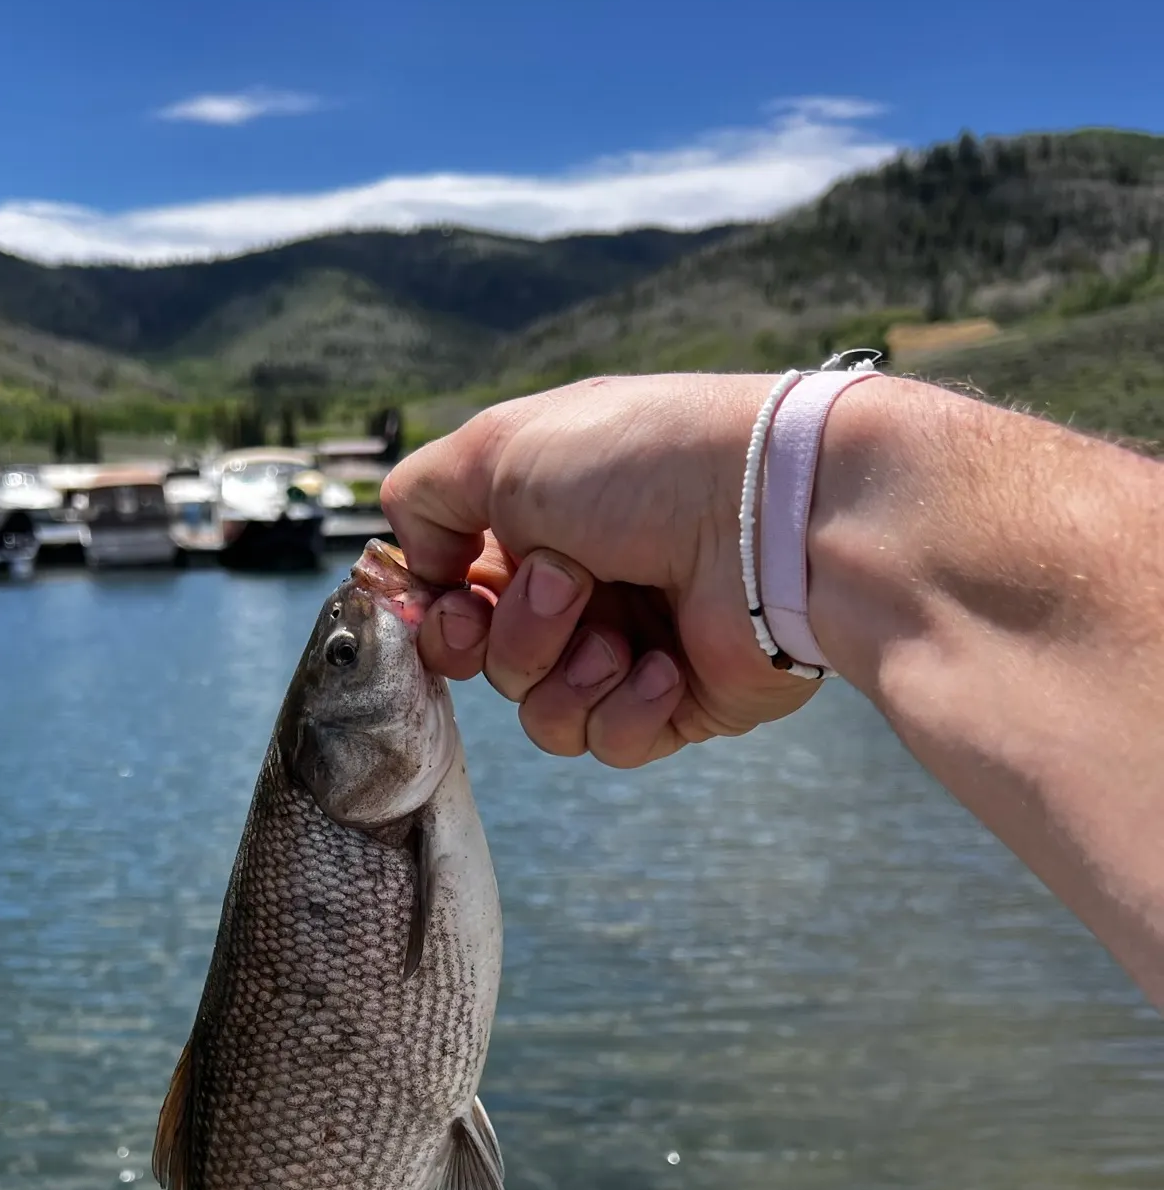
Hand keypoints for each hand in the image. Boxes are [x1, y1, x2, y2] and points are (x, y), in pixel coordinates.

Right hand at [380, 374, 823, 767]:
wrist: (770, 515)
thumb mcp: (499, 447)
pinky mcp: (679, 702)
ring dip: (565, 672)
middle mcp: (582, 585)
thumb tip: (419, 570)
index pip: (453, 596)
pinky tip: (665, 665)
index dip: (439, 614)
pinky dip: (626, 707)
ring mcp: (630, 645)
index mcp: (539, 523)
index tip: (450, 602)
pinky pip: (609, 742)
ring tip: (617, 631)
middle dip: (510, 635)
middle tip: (562, 589)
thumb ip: (422, 499)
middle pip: (489, 660)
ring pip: (541, 711)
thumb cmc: (636, 465)